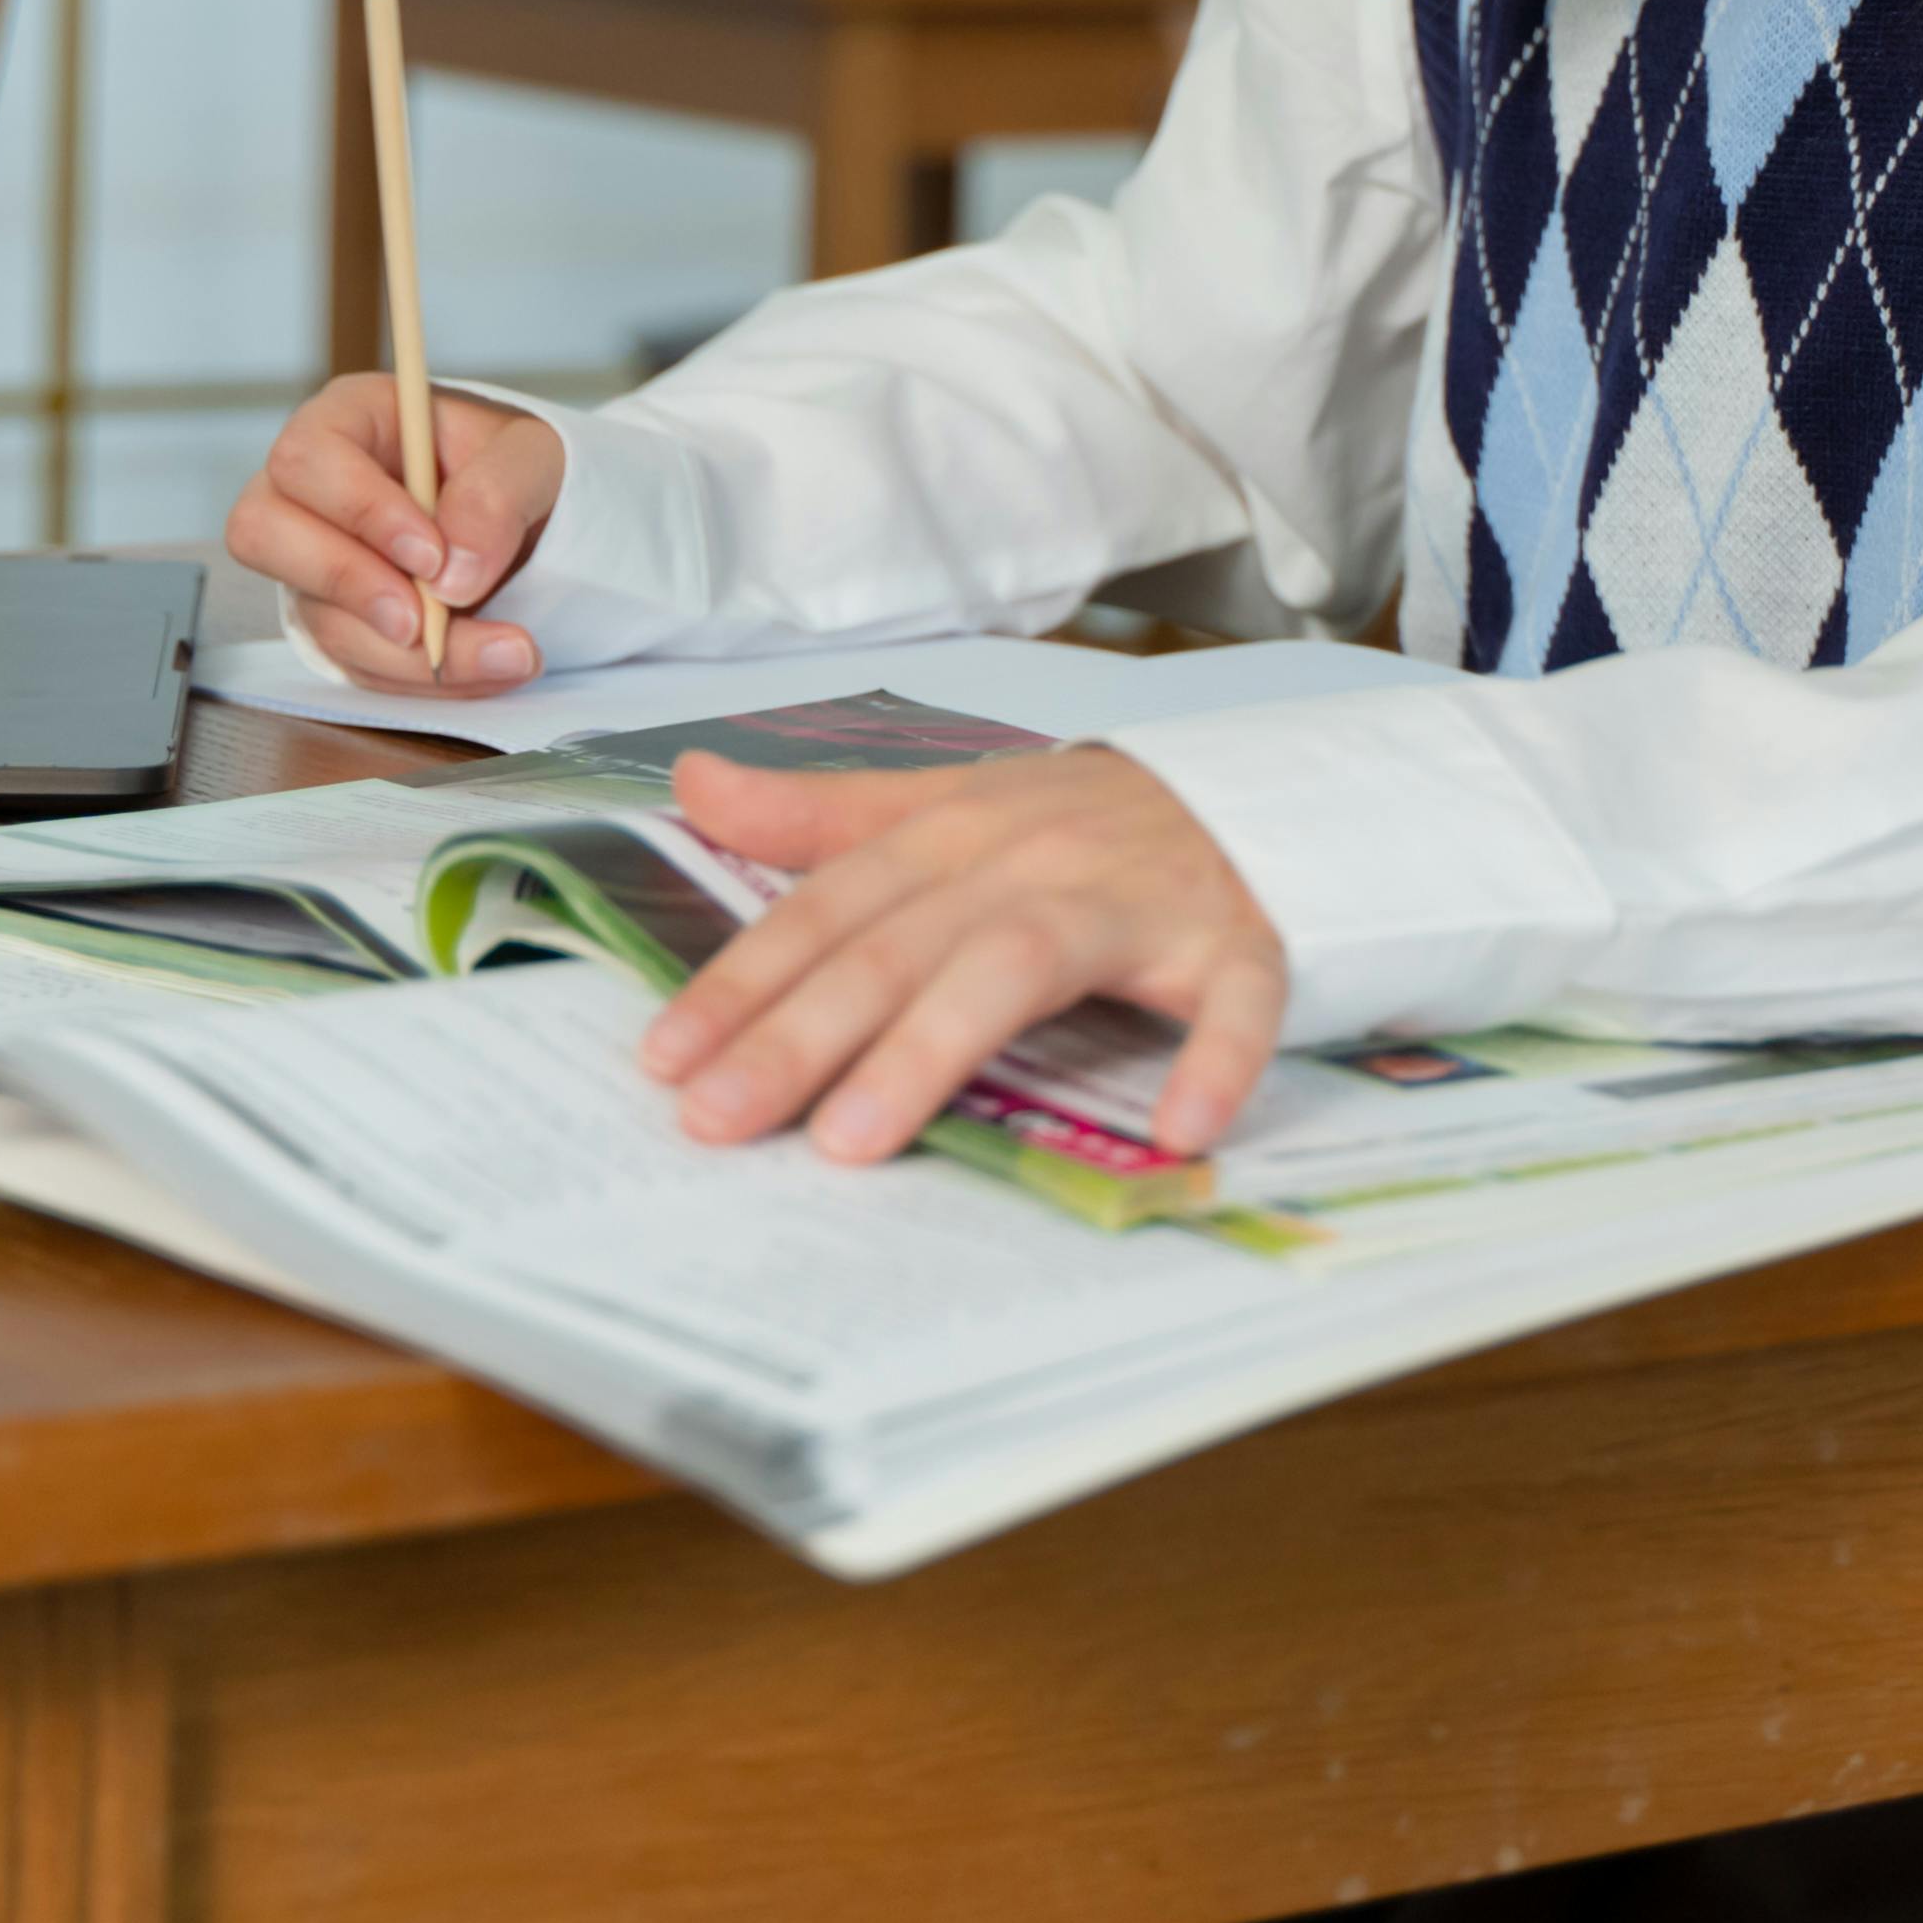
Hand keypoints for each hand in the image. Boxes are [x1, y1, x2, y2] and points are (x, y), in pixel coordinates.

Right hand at [221, 376, 562, 692]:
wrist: (533, 519)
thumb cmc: (514, 467)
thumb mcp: (532, 455)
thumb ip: (498, 495)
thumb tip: (452, 575)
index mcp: (349, 420)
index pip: (308, 457)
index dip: (359, 510)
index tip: (431, 556)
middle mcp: (312, 490)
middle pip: (262, 534)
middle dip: (348, 586)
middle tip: (424, 621)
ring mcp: (314, 561)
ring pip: (315, 616)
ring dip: (404, 654)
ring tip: (501, 653)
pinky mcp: (339, 620)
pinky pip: (355, 665)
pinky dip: (422, 679)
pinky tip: (485, 665)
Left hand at [642, 746, 1288, 1165]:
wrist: (1254, 793)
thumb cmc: (1082, 823)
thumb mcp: (949, 804)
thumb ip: (821, 813)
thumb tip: (692, 783)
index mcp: (954, 830)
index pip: (830, 908)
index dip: (745, 980)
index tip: (667, 1060)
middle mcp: (1032, 859)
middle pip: (901, 944)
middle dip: (802, 1032)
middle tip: (720, 1121)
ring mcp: (1136, 901)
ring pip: (1021, 964)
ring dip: (936, 1047)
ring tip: (858, 1139)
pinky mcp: (1236, 944)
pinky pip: (1232, 1002)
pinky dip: (1214, 1060)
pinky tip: (1178, 1132)